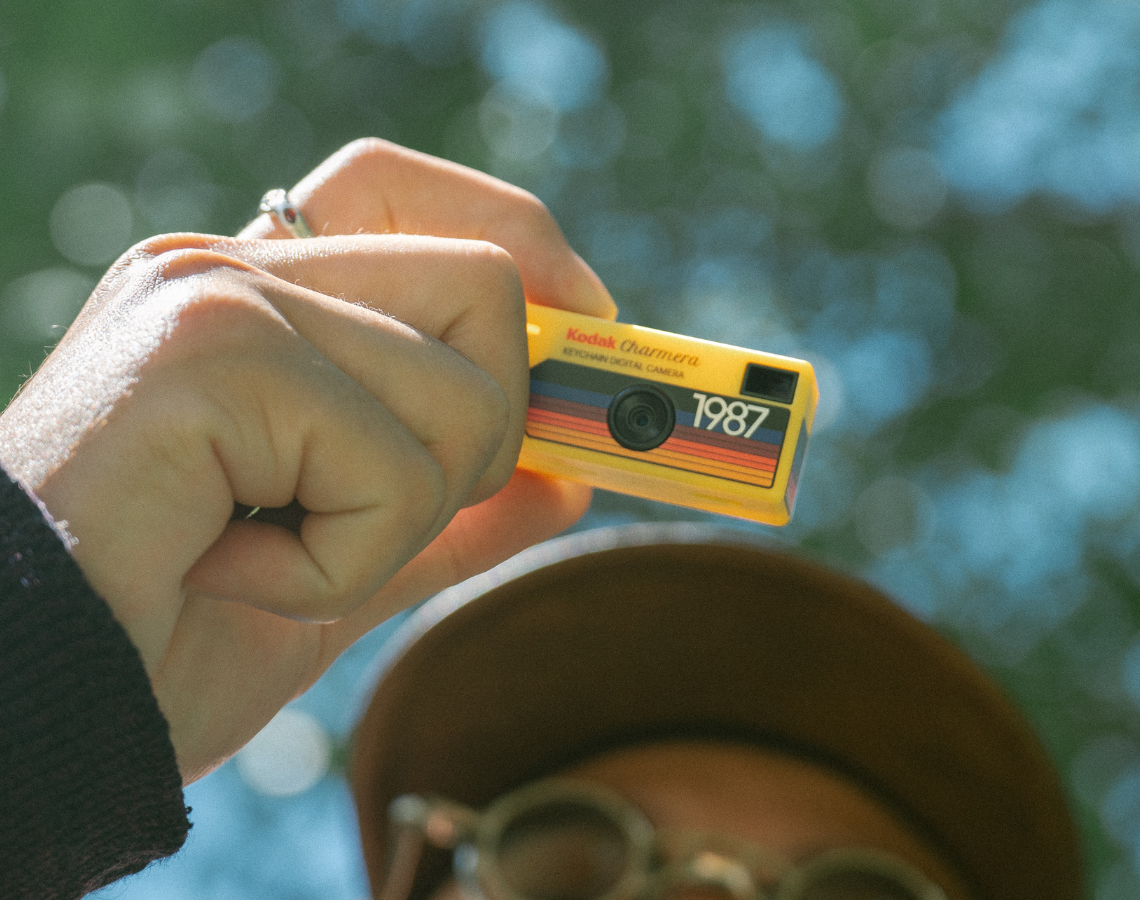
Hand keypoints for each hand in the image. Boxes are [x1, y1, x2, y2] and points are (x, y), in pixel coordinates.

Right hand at [0, 139, 615, 783]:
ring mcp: (214, 299)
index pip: (409, 187)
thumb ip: (451, 513)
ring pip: (461, 391)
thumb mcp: (344, 568)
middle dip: (486, 434)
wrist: (28, 717)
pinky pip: (389, 468)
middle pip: (486, 283)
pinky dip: (340, 564)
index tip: (585, 329)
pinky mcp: (207, 358)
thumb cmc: (159, 636)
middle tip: (375, 516)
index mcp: (252, 292)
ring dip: (399, 522)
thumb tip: (569, 477)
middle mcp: (228, 267)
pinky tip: (230, 574)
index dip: (524, 246)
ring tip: (274, 555)